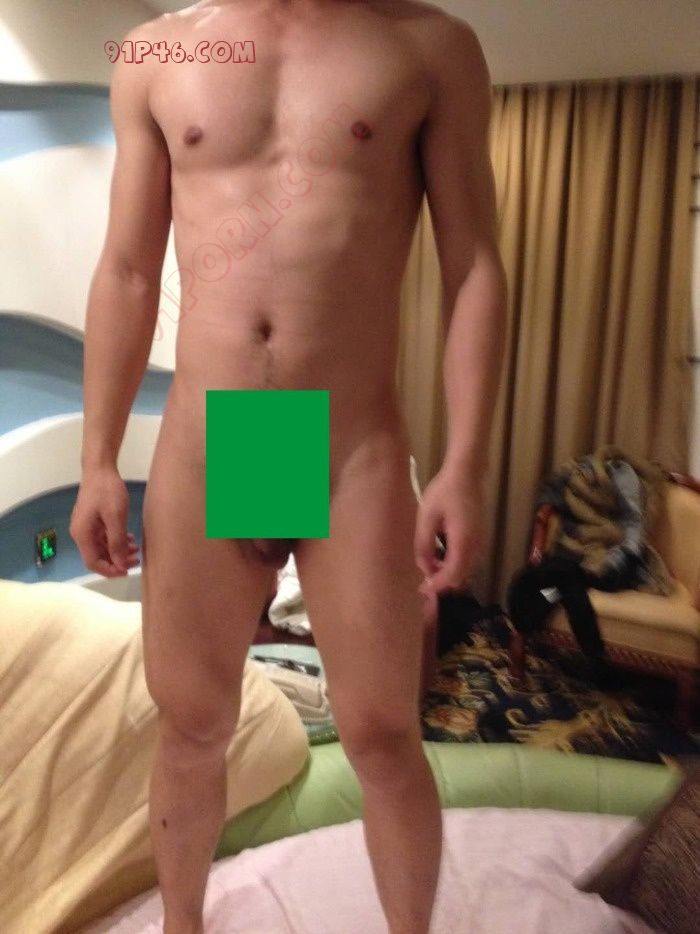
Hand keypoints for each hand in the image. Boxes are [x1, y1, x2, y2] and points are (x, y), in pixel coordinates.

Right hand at [69, 466, 139, 576]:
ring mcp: (86, 527)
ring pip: (102, 548)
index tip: (127, 571)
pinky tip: (130, 540)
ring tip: (137, 550)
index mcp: (82, 534)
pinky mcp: (93, 521)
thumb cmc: (107, 491)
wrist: (100, 469)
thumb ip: (117, 542)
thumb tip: (120, 564)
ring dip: (119, 552)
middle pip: (97, 557)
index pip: (93, 562)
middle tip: (137, 560)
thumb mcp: (115, 517)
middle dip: (117, 561)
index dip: (110, 570)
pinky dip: (116, 542)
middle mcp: (81, 534)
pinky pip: (104, 538)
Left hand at [414, 466, 486, 593]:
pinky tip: (439, 556)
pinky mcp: (480, 538)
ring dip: (448, 573)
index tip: (421, 589)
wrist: (467, 474)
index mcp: (463, 542)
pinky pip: (468, 560)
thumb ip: (424, 544)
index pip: (452, 576)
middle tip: (422, 580)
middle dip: (442, 582)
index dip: (437, 585)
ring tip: (428, 566)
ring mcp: (481, 542)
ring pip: (466, 570)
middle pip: (461, 577)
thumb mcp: (427, 517)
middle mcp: (476, 546)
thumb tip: (424, 567)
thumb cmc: (444, 491)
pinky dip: (454, 564)